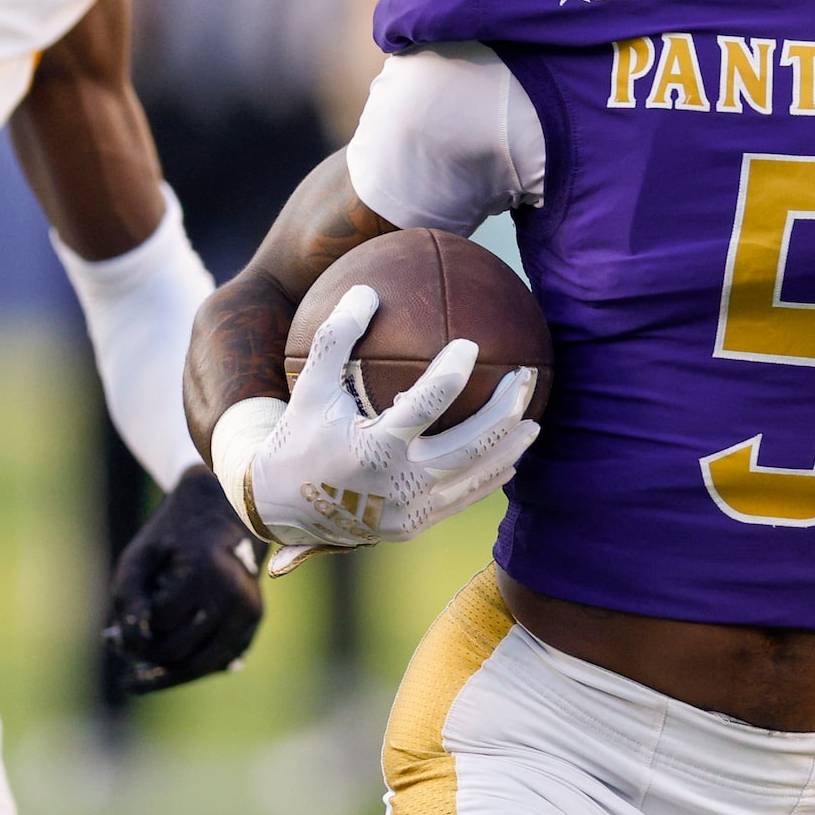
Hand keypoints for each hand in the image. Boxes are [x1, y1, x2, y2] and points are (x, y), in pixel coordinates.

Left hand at [105, 467, 264, 693]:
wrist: (226, 511)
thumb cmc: (175, 534)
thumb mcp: (140, 556)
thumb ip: (127, 597)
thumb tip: (131, 644)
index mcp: (208, 574)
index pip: (159, 626)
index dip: (129, 636)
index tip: (110, 637)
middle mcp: (236, 597)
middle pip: (180, 653)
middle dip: (144, 657)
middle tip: (121, 652)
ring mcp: (249, 612)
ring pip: (201, 667)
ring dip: (166, 673)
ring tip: (136, 676)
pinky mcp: (253, 622)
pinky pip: (217, 661)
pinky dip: (188, 666)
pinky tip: (164, 664)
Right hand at [245, 285, 539, 550]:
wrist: (281, 507)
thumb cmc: (298, 436)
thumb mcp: (309, 386)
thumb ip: (336, 338)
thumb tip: (366, 288)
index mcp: (371, 449)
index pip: (424, 406)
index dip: (452, 374)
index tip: (472, 344)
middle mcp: (395, 486)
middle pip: (468, 447)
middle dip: (504, 411)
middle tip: (525, 378)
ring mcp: (408, 512)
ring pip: (474, 478)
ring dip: (508, 448)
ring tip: (533, 421)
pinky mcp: (413, 526)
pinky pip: (462, 499)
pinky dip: (489, 478)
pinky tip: (509, 458)